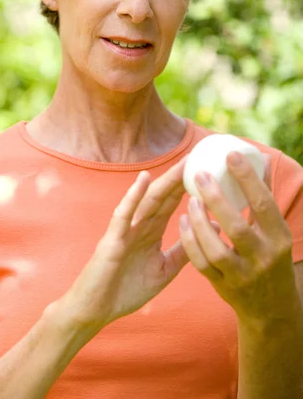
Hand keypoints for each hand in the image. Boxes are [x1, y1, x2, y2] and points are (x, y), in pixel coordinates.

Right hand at [60, 155, 220, 331]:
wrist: (94, 311)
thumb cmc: (126, 290)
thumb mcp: (163, 270)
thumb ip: (183, 251)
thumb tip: (209, 229)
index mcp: (150, 231)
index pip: (172, 203)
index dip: (188, 185)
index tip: (206, 168)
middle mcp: (139, 225)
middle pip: (163, 196)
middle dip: (181, 176)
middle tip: (200, 156)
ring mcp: (125, 230)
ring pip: (148, 200)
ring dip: (165, 181)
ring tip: (183, 163)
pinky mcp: (112, 239)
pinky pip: (124, 214)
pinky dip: (133, 196)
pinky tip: (144, 179)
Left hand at [179, 151, 297, 326]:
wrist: (272, 309)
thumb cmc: (271, 255)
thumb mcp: (274, 229)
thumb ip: (264, 193)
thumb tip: (258, 156)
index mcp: (279, 238)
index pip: (264, 204)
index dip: (247, 179)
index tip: (230, 155)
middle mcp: (263, 258)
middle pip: (237, 228)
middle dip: (216, 199)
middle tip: (200, 175)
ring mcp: (242, 276)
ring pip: (217, 250)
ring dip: (200, 223)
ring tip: (191, 200)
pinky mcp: (224, 287)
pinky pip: (202, 265)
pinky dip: (190, 242)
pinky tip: (183, 222)